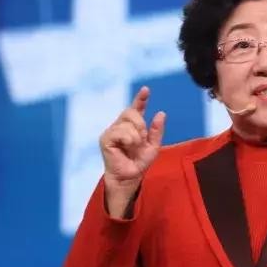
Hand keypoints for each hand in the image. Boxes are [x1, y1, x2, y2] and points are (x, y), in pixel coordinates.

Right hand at [100, 86, 165, 214]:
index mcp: (132, 126)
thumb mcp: (153, 146)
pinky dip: (128, 140)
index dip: (141, 99)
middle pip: (131, 112)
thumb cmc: (139, 162)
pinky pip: (120, 132)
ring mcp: (111, 131)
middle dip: (141, 125)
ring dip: (136, 137)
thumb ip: (157, 130)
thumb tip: (161, 113)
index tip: (146, 90)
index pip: (136, 108)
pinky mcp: (105, 139)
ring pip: (127, 124)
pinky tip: (127, 147)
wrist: (130, 176)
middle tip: (141, 140)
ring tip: (133, 148)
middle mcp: (120, 125)